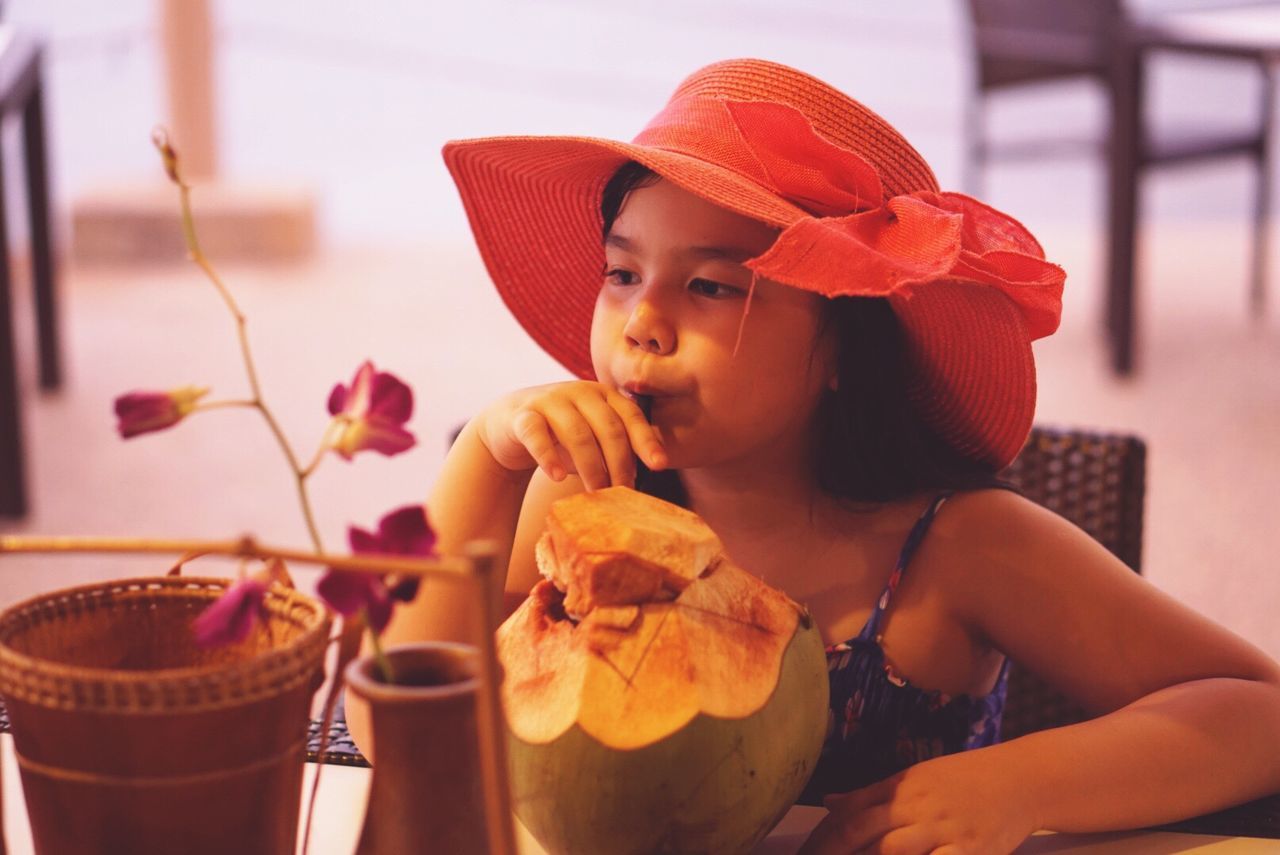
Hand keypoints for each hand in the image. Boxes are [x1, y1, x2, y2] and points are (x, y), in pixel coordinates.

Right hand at [475, 381, 665, 489]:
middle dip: (618, 462)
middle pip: (607, 427)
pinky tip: (555, 477)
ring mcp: (549, 401)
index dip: (646, 440)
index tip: (659, 465)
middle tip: (622, 492)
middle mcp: (578, 392)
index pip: (630, 415)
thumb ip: (616, 448)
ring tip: (596, 493)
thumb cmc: (560, 435)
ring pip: (576, 433)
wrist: (508, 425)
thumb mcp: (593, 436)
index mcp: (602, 394)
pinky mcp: (522, 416)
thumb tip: (646, 477)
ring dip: (590, 466)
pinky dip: (548, 456)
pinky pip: (536, 435)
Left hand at [798, 750, 1037, 854]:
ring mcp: (945, 832)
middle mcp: (918, 808)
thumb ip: (871, 794)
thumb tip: (828, 802)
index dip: (821, 840)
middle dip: (833, 853)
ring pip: (894, 853)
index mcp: (900, 788)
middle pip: (864, 834)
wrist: (1022, 779)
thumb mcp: (915, 779)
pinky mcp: (972, 853)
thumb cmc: (965, 780)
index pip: (849, 814)